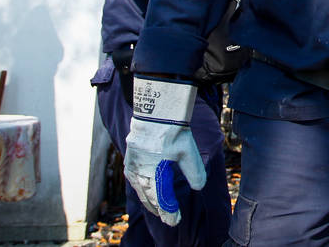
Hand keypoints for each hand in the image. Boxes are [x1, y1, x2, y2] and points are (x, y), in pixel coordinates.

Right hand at [123, 77, 205, 224]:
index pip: (161, 199)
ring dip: (149, 200)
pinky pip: (134, 179)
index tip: (176, 220)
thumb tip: (199, 187)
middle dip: (159, 209)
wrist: (156, 109)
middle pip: (149, 197)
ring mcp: (132, 164)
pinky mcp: (130, 157)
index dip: (169, 211)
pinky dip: (141, 188)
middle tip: (169, 219)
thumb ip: (194, 172)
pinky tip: (145, 190)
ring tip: (157, 209)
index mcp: (153, 172)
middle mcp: (139, 171)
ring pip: (140, 190)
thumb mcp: (188, 152)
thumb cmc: (173, 130)